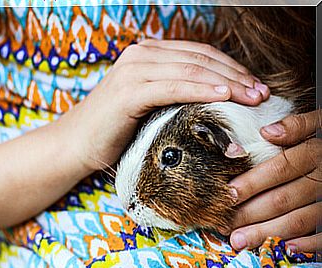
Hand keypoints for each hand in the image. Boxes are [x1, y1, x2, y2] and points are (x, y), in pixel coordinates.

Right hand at [63, 39, 268, 171]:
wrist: (75, 144)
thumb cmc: (114, 131)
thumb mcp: (150, 107)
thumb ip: (175, 96)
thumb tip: (216, 104)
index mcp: (148, 55)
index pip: (199, 54)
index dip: (231, 68)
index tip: (254, 87)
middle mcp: (141, 55)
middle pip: (200, 58)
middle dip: (235, 75)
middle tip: (260, 93)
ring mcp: (133, 70)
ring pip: (191, 69)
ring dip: (226, 82)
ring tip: (250, 97)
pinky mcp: (128, 90)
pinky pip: (173, 86)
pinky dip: (200, 90)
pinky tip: (222, 97)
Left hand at [228, 109, 320, 252]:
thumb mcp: (319, 123)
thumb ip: (297, 125)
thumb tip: (267, 131)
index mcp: (315, 153)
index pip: (279, 169)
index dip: (252, 182)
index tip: (228, 194)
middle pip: (283, 199)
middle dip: (250, 213)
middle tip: (224, 225)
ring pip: (298, 220)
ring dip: (266, 232)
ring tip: (240, 241)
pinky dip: (306, 244)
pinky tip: (284, 248)